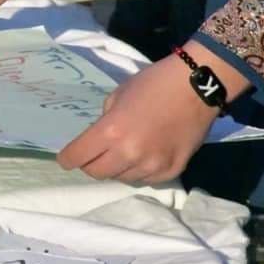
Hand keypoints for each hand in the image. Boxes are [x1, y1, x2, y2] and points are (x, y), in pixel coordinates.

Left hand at [57, 40, 250, 184]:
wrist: (197, 87)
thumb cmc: (153, 84)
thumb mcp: (118, 96)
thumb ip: (105, 121)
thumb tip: (99, 139)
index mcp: (111, 131)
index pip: (78, 156)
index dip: (68, 158)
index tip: (67, 158)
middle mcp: (129, 153)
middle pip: (97, 173)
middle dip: (90, 164)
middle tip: (94, 155)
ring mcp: (152, 165)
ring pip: (121, 178)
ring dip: (116, 168)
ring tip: (123, 152)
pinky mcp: (171, 171)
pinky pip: (145, 179)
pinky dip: (139, 170)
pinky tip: (144, 155)